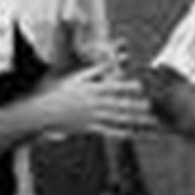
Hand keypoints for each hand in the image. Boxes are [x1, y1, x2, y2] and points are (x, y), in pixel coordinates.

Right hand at [39, 63, 154, 138]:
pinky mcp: (89, 129)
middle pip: (119, 105)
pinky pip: (108, 131)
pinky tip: (133, 134)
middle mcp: (93, 104)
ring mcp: (92, 117)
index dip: (128, 87)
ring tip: (149, 121)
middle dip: (136, 106)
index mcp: (91, 89)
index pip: (113, 87)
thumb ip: (96, 70)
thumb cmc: (59, 92)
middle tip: (152, 106)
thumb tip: (113, 61)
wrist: (42, 113)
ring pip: (117, 119)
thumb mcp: (76, 77)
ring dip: (135, 120)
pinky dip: (121, 133)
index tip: (143, 86)